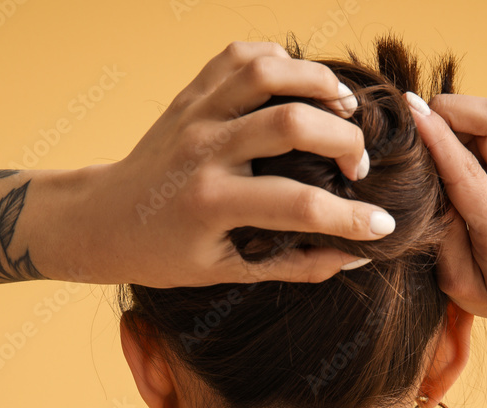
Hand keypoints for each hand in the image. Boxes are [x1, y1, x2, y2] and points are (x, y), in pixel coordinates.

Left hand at [82, 40, 394, 286]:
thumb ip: (295, 265)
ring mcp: (195, 113)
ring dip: (320, 84)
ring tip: (346, 110)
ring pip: (269, 71)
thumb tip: (354, 255)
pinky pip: (243, 55)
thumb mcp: (229, 272)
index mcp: (212, 204)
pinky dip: (282, 62)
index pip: (298, 205)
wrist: (105, 219)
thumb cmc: (168, 254)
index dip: (350, 219)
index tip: (381, 227)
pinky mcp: (192, 92)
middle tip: (358, 166)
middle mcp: (203, 151)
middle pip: (292, 123)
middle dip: (344, 141)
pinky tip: (300, 88)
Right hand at [405, 93, 486, 324]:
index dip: (438, 140)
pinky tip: (441, 147)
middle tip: (417, 123)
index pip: (469, 174)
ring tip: (426, 139)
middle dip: (453, 108)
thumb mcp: (464, 288)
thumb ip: (444, 243)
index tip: (411, 116)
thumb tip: (425, 195)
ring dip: (456, 114)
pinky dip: (460, 124)